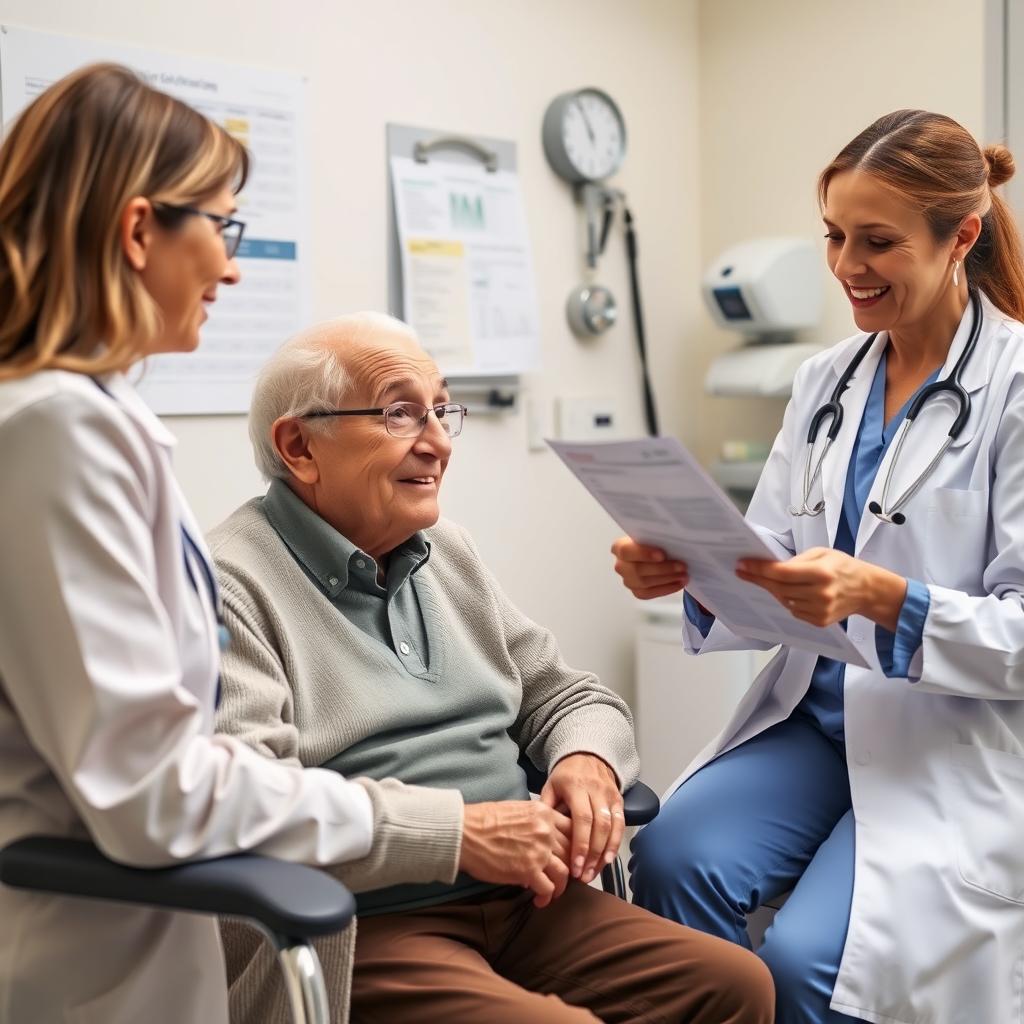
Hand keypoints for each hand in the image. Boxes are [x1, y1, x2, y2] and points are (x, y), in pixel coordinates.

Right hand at [459, 800, 572, 907]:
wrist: (463, 833)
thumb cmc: (482, 821)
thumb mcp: (516, 810)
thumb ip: (535, 823)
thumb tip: (542, 842)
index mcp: (543, 812)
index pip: (572, 828)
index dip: (574, 845)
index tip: (571, 855)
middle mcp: (545, 830)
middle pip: (571, 852)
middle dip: (570, 867)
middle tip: (563, 877)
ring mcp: (539, 851)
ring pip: (564, 872)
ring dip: (560, 886)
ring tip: (552, 892)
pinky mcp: (528, 871)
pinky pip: (548, 888)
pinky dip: (546, 897)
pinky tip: (539, 900)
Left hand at [540, 753, 623, 884]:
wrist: (587, 754)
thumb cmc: (566, 774)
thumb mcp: (551, 785)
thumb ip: (547, 808)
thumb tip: (540, 834)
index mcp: (576, 787)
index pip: (582, 819)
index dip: (581, 844)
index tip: (575, 865)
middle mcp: (596, 791)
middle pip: (599, 826)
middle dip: (592, 854)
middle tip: (583, 875)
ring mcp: (610, 795)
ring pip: (612, 827)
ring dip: (604, 853)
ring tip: (594, 872)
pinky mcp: (619, 800)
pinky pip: (621, 824)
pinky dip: (616, 843)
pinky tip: (608, 860)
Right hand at [611, 537, 687, 599]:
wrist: (655, 554)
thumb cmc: (654, 542)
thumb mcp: (653, 535)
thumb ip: (657, 537)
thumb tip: (673, 539)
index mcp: (620, 547)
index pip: (626, 551)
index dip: (643, 554)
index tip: (662, 555)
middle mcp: (621, 565)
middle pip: (637, 570)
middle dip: (662, 569)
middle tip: (682, 566)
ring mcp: (628, 580)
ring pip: (644, 583)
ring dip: (667, 579)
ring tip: (684, 575)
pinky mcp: (637, 591)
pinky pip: (650, 593)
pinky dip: (666, 589)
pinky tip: (679, 583)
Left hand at [736, 547, 905, 630]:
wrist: (867, 590)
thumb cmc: (843, 567)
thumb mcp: (822, 553)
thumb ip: (797, 560)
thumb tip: (772, 567)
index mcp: (821, 573)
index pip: (782, 573)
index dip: (760, 569)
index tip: (743, 565)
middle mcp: (820, 594)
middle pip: (779, 588)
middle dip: (759, 579)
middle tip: (744, 571)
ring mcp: (820, 610)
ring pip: (784, 600)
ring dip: (774, 590)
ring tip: (769, 580)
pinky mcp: (820, 622)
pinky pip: (793, 611)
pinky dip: (788, 601)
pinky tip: (791, 592)